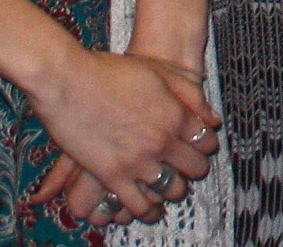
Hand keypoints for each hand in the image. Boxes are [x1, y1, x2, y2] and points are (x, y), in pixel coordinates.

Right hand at [24, 46, 216, 226]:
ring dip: (174, 191)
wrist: (68, 80)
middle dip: (194, 169)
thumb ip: (191, 96)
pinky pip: (138, 204)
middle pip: (194, 168)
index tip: (197, 146)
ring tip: (170, 190)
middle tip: (186, 169)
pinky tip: (149, 208)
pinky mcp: (112, 176)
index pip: (206, 142)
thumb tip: (214, 120)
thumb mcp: (160, 74)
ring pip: (170, 189)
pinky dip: (148, 210)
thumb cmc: (112, 71)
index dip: (204, 145)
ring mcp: (138, 161)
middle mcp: (162, 142)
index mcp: (176, 116)